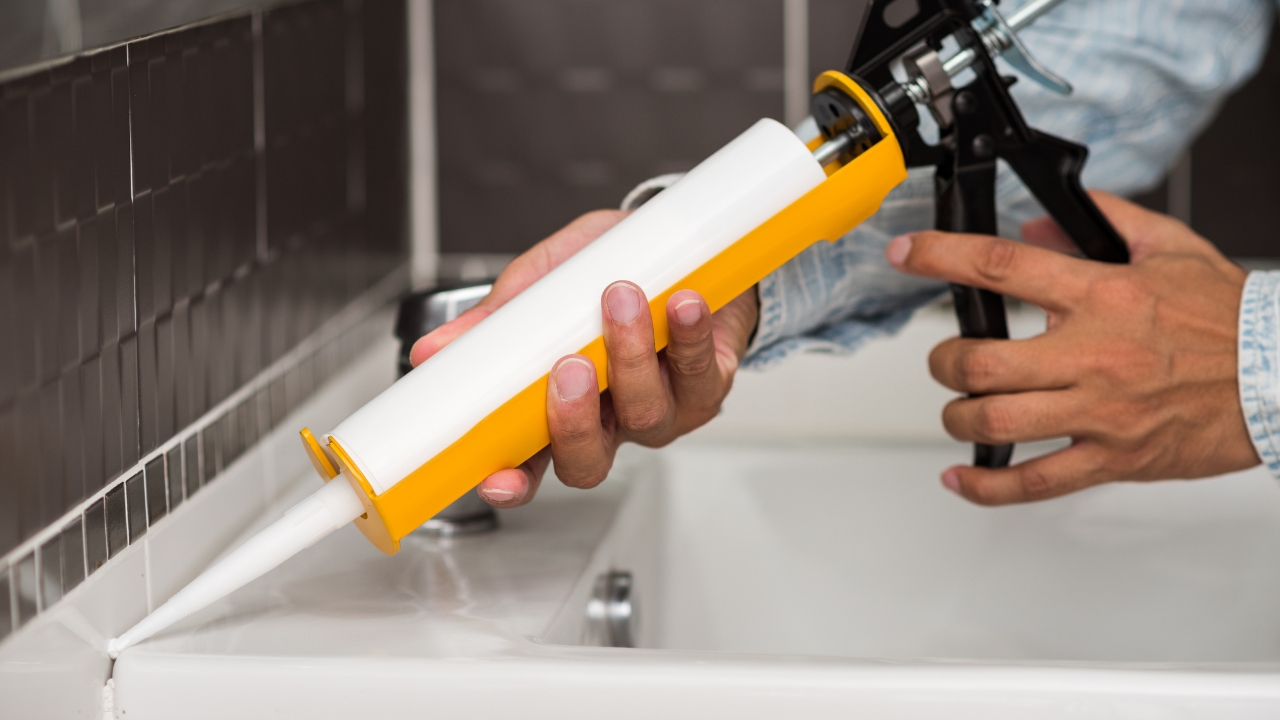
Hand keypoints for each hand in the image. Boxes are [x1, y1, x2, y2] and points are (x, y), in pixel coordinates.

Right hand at [411, 210, 758, 506]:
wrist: (680, 245)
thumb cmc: (608, 272)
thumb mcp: (541, 287)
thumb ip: (497, 321)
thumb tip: (431, 350)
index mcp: (559, 411)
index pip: (529, 465)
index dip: (513, 482)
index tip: (497, 478)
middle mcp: (610, 423)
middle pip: (588, 461)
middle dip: (575, 420)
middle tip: (568, 366)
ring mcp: (662, 410)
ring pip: (645, 414)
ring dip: (630, 356)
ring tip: (620, 297)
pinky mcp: (709, 385)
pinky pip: (699, 373)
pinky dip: (689, 336)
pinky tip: (681, 304)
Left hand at [885, 191, 1257, 504]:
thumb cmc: (1229, 318)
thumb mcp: (1170, 247)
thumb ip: (1102, 224)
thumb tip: (1036, 226)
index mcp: (1102, 294)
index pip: (1002, 267)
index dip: (941, 257)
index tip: (906, 254)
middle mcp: (1092, 354)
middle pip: (980, 362)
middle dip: (944, 362)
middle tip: (945, 360)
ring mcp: (1100, 412)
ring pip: (995, 422)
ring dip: (958, 417)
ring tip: (959, 409)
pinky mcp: (1112, 458)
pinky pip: (1034, 482)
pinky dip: (986, 487)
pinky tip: (962, 478)